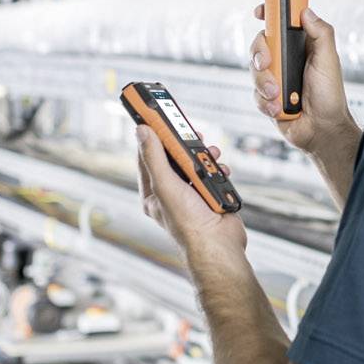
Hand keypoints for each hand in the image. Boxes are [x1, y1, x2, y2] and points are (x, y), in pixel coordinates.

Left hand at [135, 124, 246, 267]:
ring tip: (211, 154)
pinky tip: (222, 172)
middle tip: (192, 132)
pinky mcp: (210, 196)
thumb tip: (141, 131)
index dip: (152, 137)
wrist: (218, 245)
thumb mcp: (166, 185)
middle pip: (174, 158)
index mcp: (153, 193)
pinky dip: (219, 170)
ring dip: (205, 157)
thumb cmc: (188, 223)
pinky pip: (213, 174)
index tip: (157, 118)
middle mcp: (170, 193)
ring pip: (196, 164)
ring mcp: (191, 195)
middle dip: (184, 145)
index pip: (148, 157)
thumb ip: (154, 157)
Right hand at [250, 0, 353, 155]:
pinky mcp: (267, 97)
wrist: (322, 130)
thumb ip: (321, 33)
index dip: (269, 13)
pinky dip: (266, 101)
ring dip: (265, 83)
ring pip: (254, 70)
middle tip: (268, 63)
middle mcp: (285, 60)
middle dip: (261, 54)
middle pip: (260, 44)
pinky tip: (279, 107)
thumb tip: (306, 12)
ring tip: (279, 94)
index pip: (280, 23)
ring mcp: (274, 78)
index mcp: (300, 47)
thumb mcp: (329, 60)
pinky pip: (255, 93)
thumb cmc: (330, 96)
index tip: (260, 11)